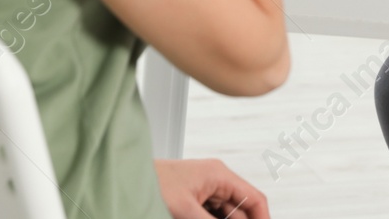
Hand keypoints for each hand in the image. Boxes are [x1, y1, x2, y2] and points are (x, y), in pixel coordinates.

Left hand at [154, 158, 269, 218]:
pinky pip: (211, 216)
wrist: (124, 177)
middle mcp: (215, 180)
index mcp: (220, 174)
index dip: (263, 218)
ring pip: (225, 216)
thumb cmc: (151, 183)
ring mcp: (204, 190)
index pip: (255, 198)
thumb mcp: (186, 210)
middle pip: (240, 211)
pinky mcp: (193, 200)